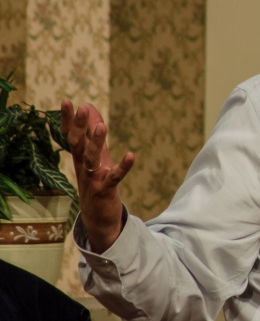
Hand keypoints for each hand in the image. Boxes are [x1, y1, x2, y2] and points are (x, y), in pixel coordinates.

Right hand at [60, 100, 134, 252]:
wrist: (98, 219)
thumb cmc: (96, 183)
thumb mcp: (95, 157)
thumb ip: (93, 133)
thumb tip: (90, 108)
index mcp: (79, 159)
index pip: (70, 136)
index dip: (68, 120)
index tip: (67, 101)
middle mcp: (82, 168)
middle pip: (77, 145)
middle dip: (80, 127)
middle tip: (83, 108)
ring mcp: (92, 180)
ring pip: (91, 160)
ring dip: (96, 144)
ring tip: (103, 126)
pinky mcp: (105, 192)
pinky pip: (114, 178)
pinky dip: (122, 167)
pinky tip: (131, 155)